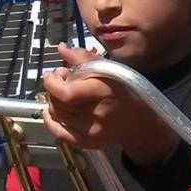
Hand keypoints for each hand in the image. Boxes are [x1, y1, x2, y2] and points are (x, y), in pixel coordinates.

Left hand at [42, 44, 176, 165]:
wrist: (140, 122)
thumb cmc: (126, 91)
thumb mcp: (109, 69)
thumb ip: (83, 58)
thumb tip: (62, 48)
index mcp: (103, 91)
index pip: (66, 92)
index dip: (52, 82)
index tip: (53, 73)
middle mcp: (96, 114)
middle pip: (59, 102)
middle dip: (53, 88)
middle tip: (60, 80)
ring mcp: (91, 131)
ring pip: (57, 115)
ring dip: (53, 101)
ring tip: (61, 92)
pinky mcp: (87, 142)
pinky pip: (59, 133)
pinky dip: (51, 120)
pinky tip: (52, 111)